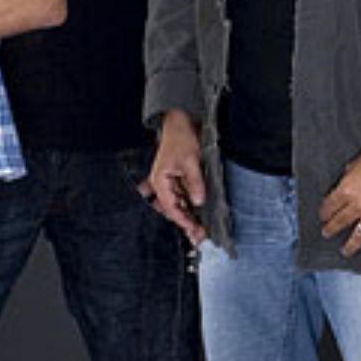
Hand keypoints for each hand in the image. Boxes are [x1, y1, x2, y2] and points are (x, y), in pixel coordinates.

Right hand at [147, 111, 207, 244]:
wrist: (181, 124)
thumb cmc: (180, 138)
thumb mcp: (190, 161)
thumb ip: (194, 182)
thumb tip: (198, 200)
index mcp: (160, 181)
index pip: (170, 206)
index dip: (182, 219)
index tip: (193, 229)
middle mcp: (163, 185)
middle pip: (174, 210)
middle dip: (186, 224)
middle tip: (199, 237)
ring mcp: (171, 184)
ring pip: (179, 207)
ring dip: (189, 219)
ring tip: (200, 233)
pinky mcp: (179, 182)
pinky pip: (184, 199)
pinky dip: (191, 209)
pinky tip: (199, 219)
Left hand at [319, 135, 360, 260]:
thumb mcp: (357, 162)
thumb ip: (349, 176)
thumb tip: (347, 181)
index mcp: (347, 189)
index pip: (330, 204)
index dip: (325, 211)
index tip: (322, 215)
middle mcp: (358, 205)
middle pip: (341, 221)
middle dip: (331, 228)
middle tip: (326, 233)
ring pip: (359, 235)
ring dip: (351, 244)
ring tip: (345, 251)